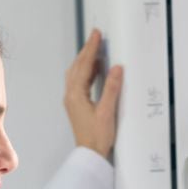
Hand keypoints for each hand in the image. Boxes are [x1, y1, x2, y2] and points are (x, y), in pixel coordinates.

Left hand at [65, 29, 122, 158]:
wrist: (91, 154)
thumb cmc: (98, 136)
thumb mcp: (107, 111)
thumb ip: (111, 88)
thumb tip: (116, 68)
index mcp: (76, 94)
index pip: (85, 65)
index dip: (91, 48)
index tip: (96, 34)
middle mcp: (71, 95)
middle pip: (77, 67)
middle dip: (86, 51)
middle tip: (95, 37)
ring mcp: (72, 100)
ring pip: (76, 73)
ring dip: (85, 61)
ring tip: (96, 50)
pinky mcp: (77, 105)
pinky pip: (79, 82)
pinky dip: (86, 72)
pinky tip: (95, 70)